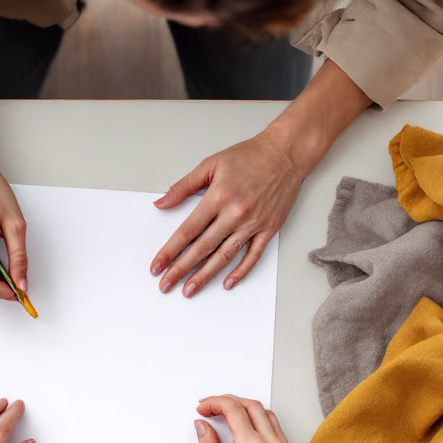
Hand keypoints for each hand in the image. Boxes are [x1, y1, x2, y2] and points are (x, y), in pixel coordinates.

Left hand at [150, 131, 300, 297]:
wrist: (285, 153)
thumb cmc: (249, 156)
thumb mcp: (210, 164)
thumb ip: (183, 186)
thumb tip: (161, 203)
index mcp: (218, 197)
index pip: (187, 231)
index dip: (170, 251)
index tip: (157, 265)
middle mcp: (235, 213)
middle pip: (202, 248)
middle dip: (181, 269)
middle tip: (166, 285)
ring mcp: (253, 223)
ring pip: (225, 256)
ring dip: (205, 275)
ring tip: (189, 289)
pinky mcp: (268, 228)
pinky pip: (253, 255)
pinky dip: (241, 271)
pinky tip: (227, 282)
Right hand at [195, 395, 313, 442]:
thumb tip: (202, 426)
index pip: (233, 409)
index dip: (214, 403)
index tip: (202, 409)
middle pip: (251, 405)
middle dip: (228, 401)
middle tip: (211, 408)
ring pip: (266, 414)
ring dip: (246, 409)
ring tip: (227, 417)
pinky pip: (277, 429)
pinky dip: (260, 422)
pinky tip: (248, 433)